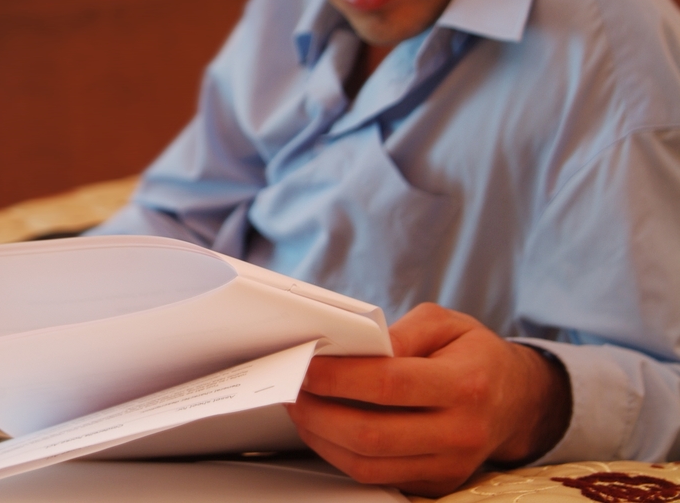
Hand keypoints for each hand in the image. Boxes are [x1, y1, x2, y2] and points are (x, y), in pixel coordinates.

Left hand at [285, 303, 570, 496]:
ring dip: (321, 438)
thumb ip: (402, 332)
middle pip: (372, 434)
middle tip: (291, 389)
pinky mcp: (435, 484)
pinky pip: (376, 478)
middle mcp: (460, 432)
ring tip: (299, 409)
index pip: (389, 385)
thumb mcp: (446, 323)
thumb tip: (356, 348)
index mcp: (466, 384)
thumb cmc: (474, 354)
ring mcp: (448, 465)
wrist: (516, 400)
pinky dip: (340, 455)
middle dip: (319, 412)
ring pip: (368, 465)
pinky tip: (323, 429)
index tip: (306, 365)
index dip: (339, 377)